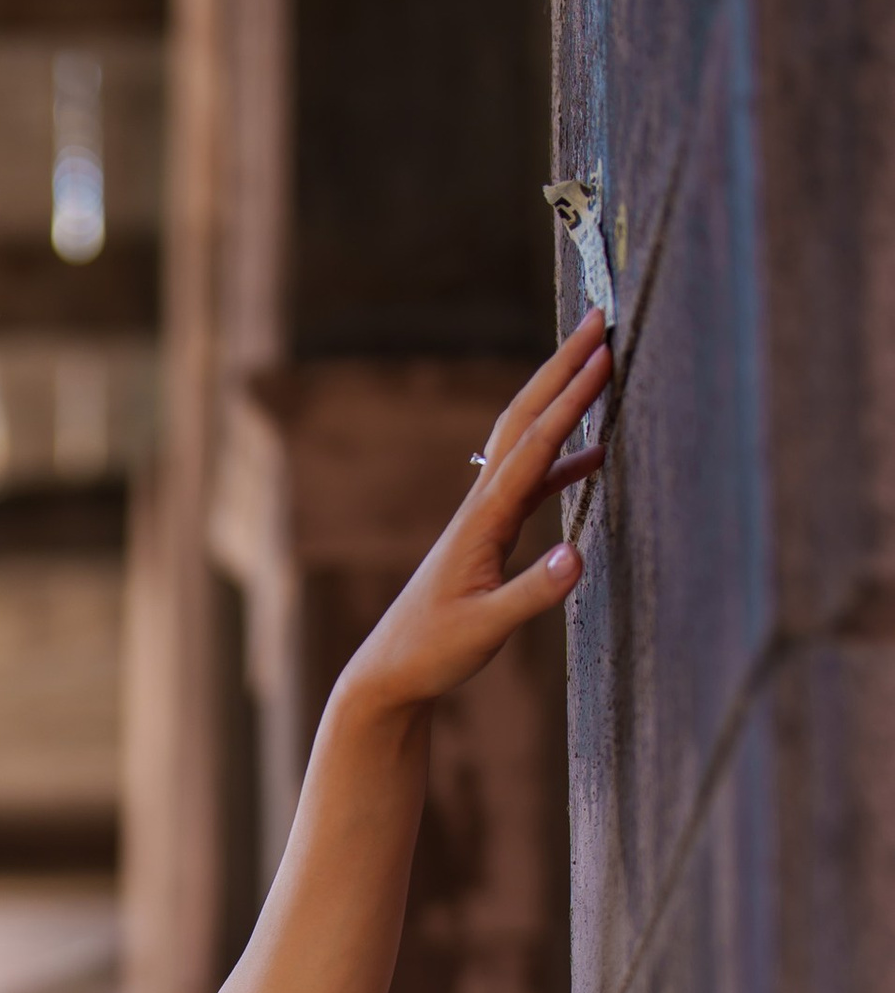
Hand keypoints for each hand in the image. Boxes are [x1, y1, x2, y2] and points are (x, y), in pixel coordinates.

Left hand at [343, 308, 610, 717]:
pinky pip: (532, 483)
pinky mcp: (489, 536)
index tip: (604, 352)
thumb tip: (578, 556)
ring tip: (600, 363)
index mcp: (483, 521)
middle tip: (598, 320)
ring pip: (527, 443)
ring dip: (563, 402)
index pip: (535, 445)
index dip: (572, 397)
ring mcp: (484, 519)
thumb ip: (532, 596)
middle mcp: (480, 508)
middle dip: (561, 369)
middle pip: (525, 420)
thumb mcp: (485, 631)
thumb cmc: (431, 653)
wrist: (389, 672)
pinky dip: (565, 461)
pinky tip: (596, 457)